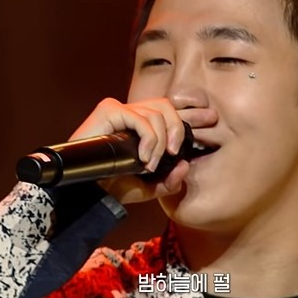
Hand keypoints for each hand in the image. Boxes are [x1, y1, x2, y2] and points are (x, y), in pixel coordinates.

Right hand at [69, 97, 215, 204]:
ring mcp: (120, 110)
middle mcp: (133, 115)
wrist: (86, 191)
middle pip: (168, 106)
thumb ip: (169, 181)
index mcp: (143, 129)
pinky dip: (148, 138)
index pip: (171, 113)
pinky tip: (144, 157)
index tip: (210, 117)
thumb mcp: (148, 188)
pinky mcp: (109, 110)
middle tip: (176, 151)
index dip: (191, 113)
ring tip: (151, 162)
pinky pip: (140, 118)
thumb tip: (186, 166)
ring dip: (160, 141)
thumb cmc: (113, 187)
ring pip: (157, 112)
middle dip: (180, 127)